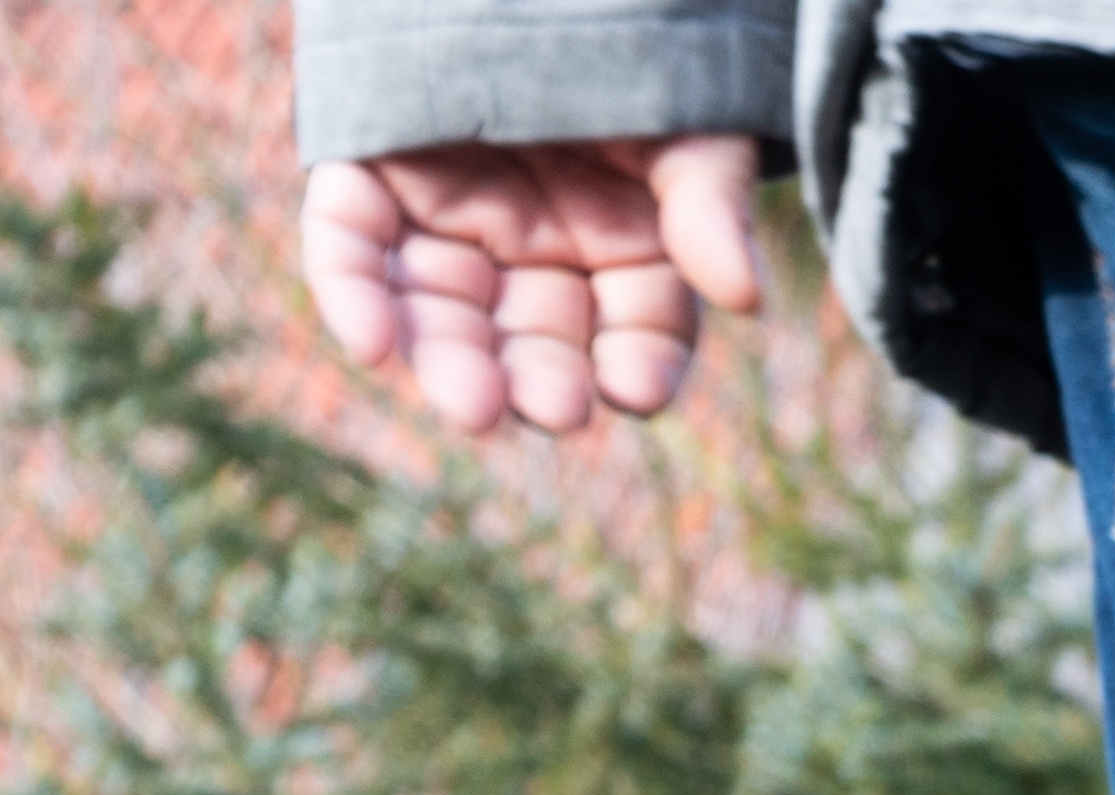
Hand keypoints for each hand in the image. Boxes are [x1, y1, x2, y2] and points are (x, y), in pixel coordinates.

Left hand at [297, 136, 773, 440]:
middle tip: (548, 409)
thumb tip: (746, 301)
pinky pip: (349, 244)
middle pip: (533, 341)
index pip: (636, 334)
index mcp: (623, 247)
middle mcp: (534, 248)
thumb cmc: (635, 47)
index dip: (637, 367)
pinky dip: (353, 294)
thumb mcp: (689, 125)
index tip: (633, 390)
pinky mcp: (370, 175)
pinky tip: (370, 348)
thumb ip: (709, 208)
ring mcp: (447, 216)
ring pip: (441, 312)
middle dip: (539, 380)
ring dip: (451, 363)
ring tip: (473, 406)